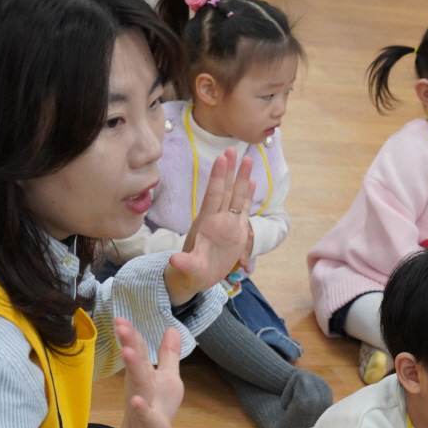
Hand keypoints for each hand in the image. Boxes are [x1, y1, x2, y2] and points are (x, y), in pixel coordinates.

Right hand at [94, 320, 183, 427]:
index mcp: (145, 377)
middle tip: (120, 325)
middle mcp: (142, 389)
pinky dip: (143, 409)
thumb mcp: (166, 380)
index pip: (138, 352)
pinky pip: (148, 418)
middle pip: (136, 365)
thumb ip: (168, 356)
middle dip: (130, 344)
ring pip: (140, 386)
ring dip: (134, 369)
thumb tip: (172, 328)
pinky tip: (138, 400)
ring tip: (126, 352)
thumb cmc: (155, 410)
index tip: (120, 317)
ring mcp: (145, 409)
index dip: (132, 335)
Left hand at [163, 148, 254, 305]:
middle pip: (225, 191)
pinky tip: (252, 182)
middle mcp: (217, 220)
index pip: (213, 196)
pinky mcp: (237, 232)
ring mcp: (227, 224)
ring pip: (236, 197)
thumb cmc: (189, 273)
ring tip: (247, 159)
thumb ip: (184, 263)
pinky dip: (247, 196)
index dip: (218, 178)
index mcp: (206, 224)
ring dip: (241, 178)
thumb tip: (175, 260)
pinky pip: (243, 210)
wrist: (195, 277)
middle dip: (229, 170)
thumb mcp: (186, 269)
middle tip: (233, 149)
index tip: (221, 159)